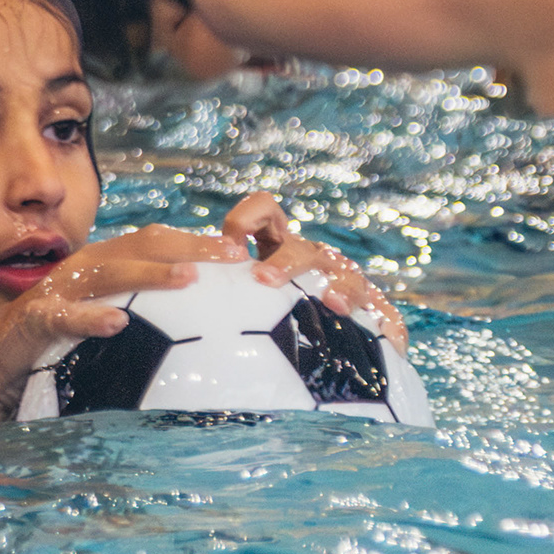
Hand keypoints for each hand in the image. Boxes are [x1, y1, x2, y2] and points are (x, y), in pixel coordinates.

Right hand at [0, 228, 230, 419]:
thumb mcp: (105, 331)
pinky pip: (61, 315)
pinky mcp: (30, 321)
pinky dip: (88, 317)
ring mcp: (56, 291)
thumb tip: (203, 344)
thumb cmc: (54, 350)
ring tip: (188, 279)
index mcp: (103, 266)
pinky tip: (117, 324)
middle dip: (188, 245)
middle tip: (231, 255)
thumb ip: (145, 328)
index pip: (156, 243)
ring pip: (107, 271)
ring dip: (149, 272)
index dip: (197, 241)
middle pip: (141, 244)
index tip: (241, 252)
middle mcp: (83, 269)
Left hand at [219, 192, 406, 345]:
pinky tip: (392, 341)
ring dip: (340, 289)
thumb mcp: (231, 299)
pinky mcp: (373, 313)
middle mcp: (313, 261)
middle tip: (263, 280)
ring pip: (346, 278)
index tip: (232, 240)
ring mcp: (344, 285)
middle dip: (288, 261)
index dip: (251, 217)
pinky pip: (385, 316)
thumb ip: (208, 292)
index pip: (267, 212)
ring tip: (334, 307)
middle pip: (304, 250)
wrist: (318, 340)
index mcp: (277, 248)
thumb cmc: (255, 320)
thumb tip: (161, 290)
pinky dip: (388, 326)